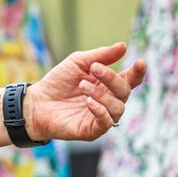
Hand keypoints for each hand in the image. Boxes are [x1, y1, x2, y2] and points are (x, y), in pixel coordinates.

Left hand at [25, 42, 146, 141]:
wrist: (37, 101)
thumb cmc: (58, 81)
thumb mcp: (78, 63)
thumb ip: (100, 56)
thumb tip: (123, 46)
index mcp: (108, 86)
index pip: (130, 81)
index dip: (137, 73)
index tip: (140, 62)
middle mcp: (109, 102)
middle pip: (124, 92)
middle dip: (111, 79)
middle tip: (94, 69)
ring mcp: (102, 117)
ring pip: (117, 108)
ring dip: (102, 94)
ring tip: (82, 86)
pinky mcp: (92, 130)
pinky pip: (106, 123)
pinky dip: (100, 111)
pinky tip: (89, 102)